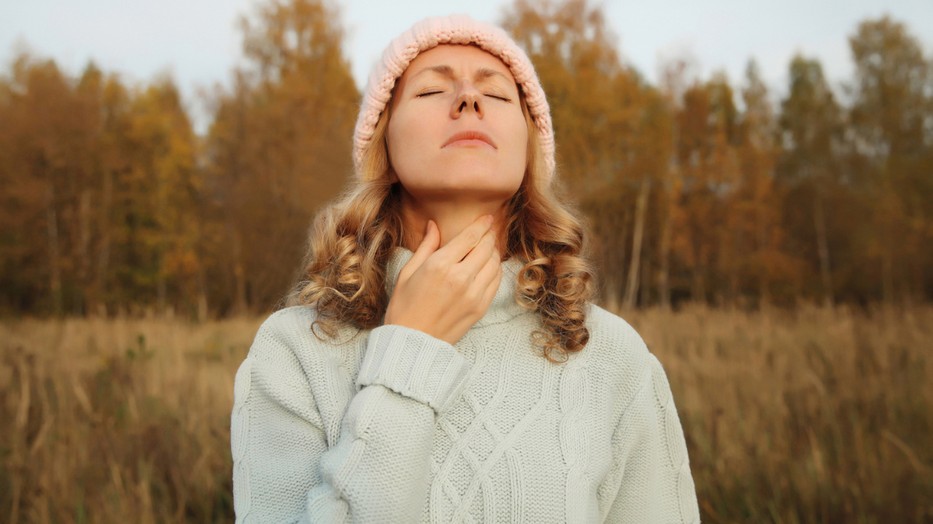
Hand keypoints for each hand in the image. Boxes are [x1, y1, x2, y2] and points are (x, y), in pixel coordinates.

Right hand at [384, 215, 502, 344]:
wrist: (412, 342)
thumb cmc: (404, 307)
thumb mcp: (408, 272)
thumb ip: (426, 246)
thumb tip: (434, 225)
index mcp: (440, 265)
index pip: (470, 237)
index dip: (482, 225)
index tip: (487, 218)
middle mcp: (461, 278)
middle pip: (486, 248)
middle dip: (489, 236)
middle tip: (488, 231)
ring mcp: (474, 294)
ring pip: (494, 264)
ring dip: (493, 253)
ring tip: (488, 248)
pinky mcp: (480, 308)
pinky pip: (496, 282)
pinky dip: (495, 270)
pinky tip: (488, 267)